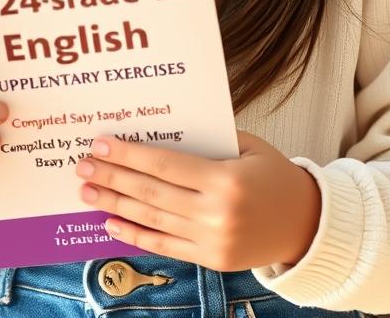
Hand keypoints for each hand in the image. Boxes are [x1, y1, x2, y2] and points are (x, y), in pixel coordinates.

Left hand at [74, 130, 319, 270]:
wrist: (306, 224)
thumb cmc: (275, 176)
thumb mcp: (248, 146)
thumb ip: (209, 140)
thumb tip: (161, 128)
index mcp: (225, 180)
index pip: (165, 165)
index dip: (129, 155)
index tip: (101, 145)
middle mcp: (216, 213)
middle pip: (152, 193)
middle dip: (113, 178)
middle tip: (83, 167)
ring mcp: (212, 241)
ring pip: (153, 220)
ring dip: (116, 205)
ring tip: (88, 193)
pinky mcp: (211, 261)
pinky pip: (165, 246)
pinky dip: (136, 235)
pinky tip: (112, 223)